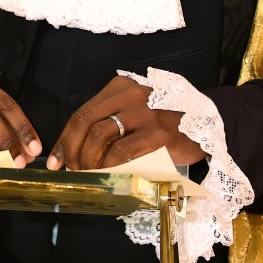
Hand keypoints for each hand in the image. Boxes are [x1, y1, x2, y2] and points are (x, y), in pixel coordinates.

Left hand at [46, 75, 205, 170]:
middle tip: (71, 170)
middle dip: (72, 151)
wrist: (206, 121)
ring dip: (88, 160)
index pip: (82, 113)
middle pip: (86, 122)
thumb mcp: (136, 110)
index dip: (64, 139)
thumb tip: (77, 151)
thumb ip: (110, 122)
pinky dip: (109, 166)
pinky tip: (108, 175)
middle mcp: (130, 94)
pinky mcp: (158, 133)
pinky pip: (122, 152)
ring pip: (100, 136)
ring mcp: (145, 113)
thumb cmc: (165, 119)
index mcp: (121, 87)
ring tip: (89, 174)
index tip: (56, 160)